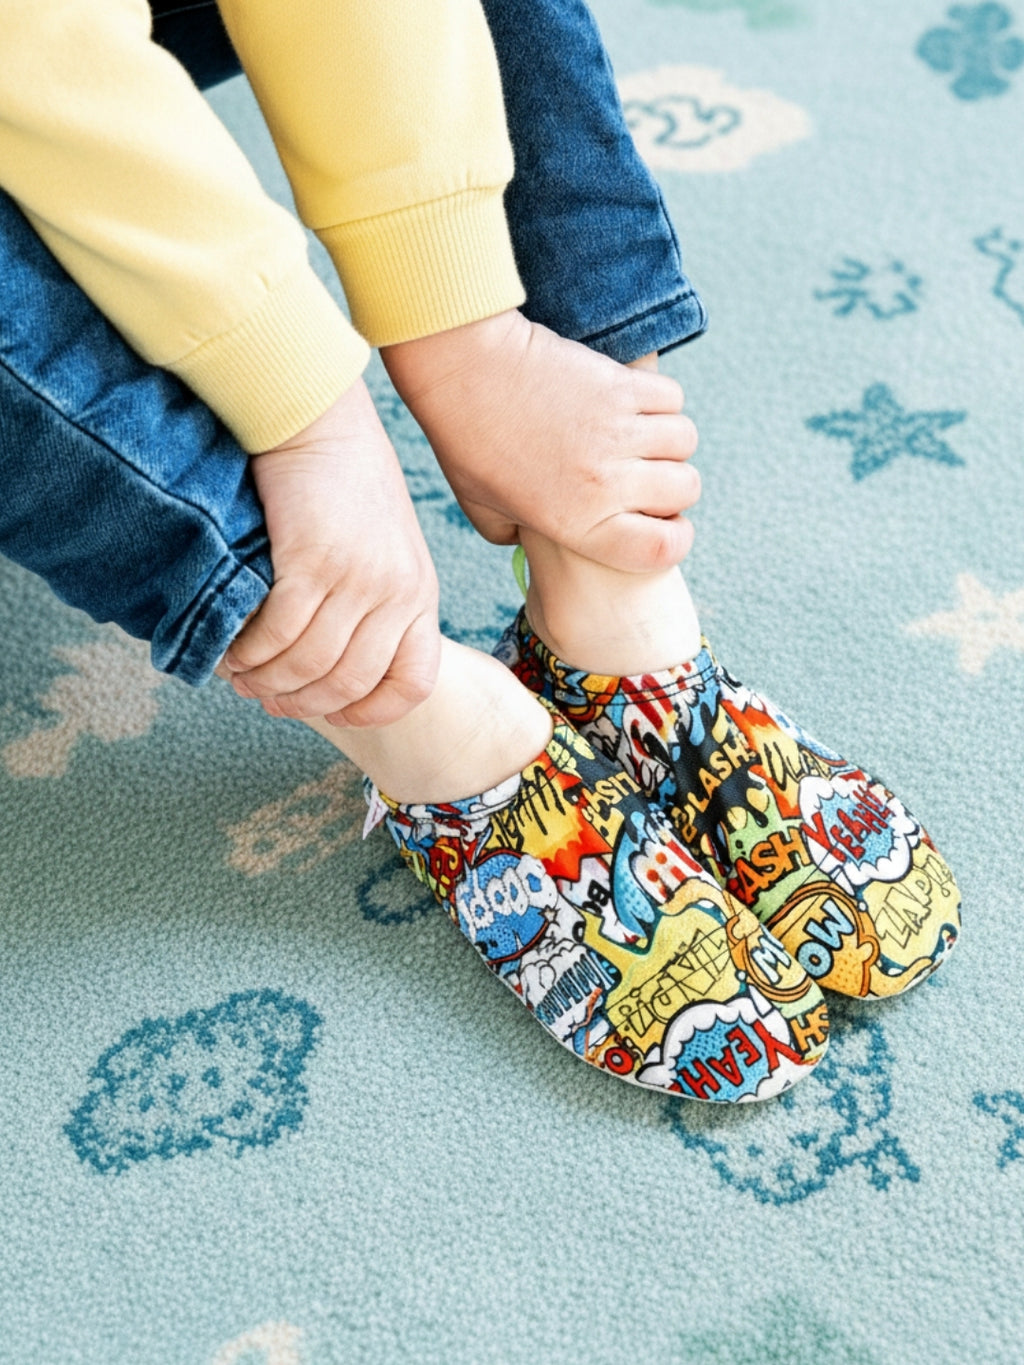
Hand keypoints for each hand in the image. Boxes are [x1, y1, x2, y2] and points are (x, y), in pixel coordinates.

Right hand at [220, 380, 439, 727]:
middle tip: (261, 694)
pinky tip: (229, 648)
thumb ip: (371, 602)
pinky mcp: (313, 561)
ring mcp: (359, 579)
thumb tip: (326, 665)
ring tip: (238, 673)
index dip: (371, 711)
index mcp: (420, 593)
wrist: (316, 416)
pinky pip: (277, 634)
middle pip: (349, 684)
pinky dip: (247, 651)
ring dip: (265, 680)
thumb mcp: (381, 547)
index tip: (330, 713)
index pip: (414, 682)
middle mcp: (398, 592)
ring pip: (308, 666)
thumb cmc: (340, 481)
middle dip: (300, 702)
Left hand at [381, 310, 700, 573]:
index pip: (663, 548)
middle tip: (644, 472)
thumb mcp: (482, 510)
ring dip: (668, 439)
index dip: (674, 539)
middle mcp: (605, 483)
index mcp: (577, 523)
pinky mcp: (620, 385)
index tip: (663, 524)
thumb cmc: (465, 442)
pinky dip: (660, 400)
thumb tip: (530, 541)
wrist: (464, 368)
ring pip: (684, 441)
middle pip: (685, 489)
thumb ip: (513, 537)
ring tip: (637, 434)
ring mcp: (617, 432)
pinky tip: (630, 400)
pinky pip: (671, 398)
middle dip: (673, 484)